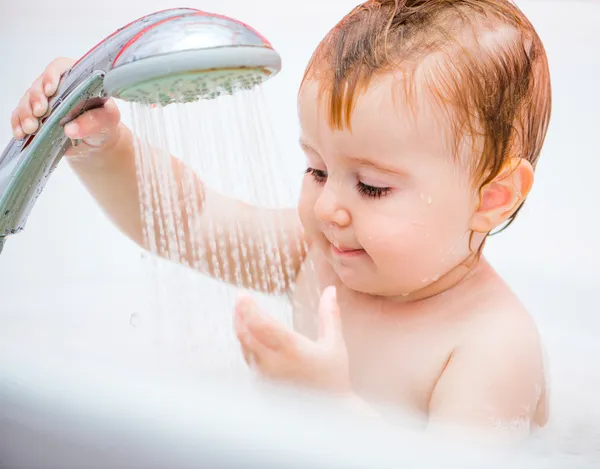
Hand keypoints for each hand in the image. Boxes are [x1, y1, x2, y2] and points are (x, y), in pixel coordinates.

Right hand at [10, 57, 121, 155]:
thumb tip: (71, 129)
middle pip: (39, 84)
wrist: (97, 141)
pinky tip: (20, 133)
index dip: (52, 76)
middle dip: (36, 98)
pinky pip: (21, 116)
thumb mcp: (107, 121)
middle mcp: (57, 86)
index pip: (60, 67)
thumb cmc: (104, 123)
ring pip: (27, 101)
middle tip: (39, 112)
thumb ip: (93, 121)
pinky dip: (18, 124)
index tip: (50, 90)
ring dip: (26, 114)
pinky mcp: (35, 116)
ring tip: (31, 128)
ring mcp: (44, 101)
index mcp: (77, 77)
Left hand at [234, 286, 350, 393]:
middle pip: (245, 334)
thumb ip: (330, 314)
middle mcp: (274, 364)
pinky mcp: (261, 387)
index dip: (248, 307)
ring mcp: (265, 377)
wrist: (330, 413)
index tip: (242, 293)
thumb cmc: (334, 377)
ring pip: (244, 347)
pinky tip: (249, 335)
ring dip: (240, 328)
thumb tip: (330, 289)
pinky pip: (248, 361)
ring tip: (242, 312)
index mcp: (292, 349)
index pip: (261, 324)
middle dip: (239, 313)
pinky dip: (246, 345)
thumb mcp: (334, 344)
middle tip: (240, 298)